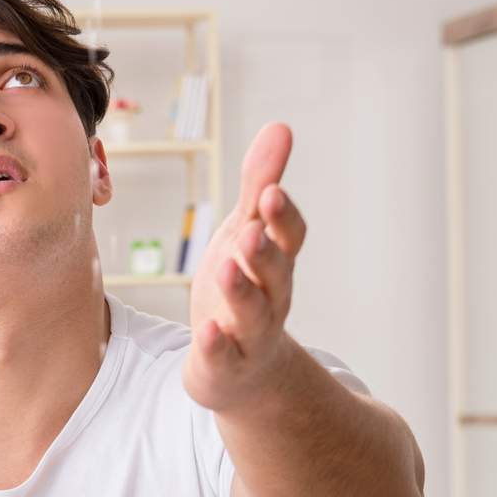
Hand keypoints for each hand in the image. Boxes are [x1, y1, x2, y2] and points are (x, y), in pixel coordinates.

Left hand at [183, 121, 308, 413]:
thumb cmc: (243, 288)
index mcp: (275, 262)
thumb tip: (281, 126)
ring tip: (226, 269)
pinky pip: (224, 355)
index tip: (271, 191)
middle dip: (265, 251)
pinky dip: (216, 344)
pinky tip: (206, 330)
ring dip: (242, 292)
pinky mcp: (225, 364)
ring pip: (253, 314)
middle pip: (274, 273)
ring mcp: (250, 333)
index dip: (283, 217)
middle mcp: (271, 297)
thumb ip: (259, 186)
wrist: (240, 370)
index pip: (290, 237)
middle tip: (252, 230)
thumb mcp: (246, 233)